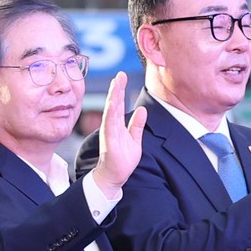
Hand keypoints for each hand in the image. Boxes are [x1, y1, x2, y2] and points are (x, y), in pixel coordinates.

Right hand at [87, 73, 147, 197]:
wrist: (114, 177)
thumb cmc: (122, 160)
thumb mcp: (134, 139)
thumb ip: (136, 125)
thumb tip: (141, 109)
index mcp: (117, 125)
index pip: (119, 103)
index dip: (120, 89)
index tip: (122, 76)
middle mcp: (111, 126)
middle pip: (114, 103)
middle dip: (117, 88)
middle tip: (120, 74)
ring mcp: (109, 132)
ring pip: (111, 111)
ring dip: (113, 96)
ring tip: (116, 83)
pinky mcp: (109, 141)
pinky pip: (109, 125)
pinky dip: (111, 113)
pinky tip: (113, 103)